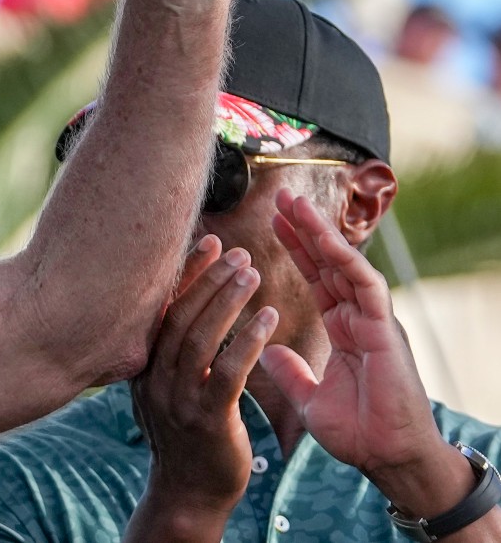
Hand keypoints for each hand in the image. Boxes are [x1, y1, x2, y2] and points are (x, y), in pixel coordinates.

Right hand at [129, 236, 274, 534]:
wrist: (189, 493)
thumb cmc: (188, 434)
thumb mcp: (170, 387)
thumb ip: (174, 351)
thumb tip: (185, 305)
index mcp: (143, 365)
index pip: (162, 308)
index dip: (186, 273)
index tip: (209, 240)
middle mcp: (153, 377)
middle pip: (178, 316)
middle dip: (208, 279)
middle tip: (239, 250)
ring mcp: (177, 399)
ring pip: (199, 338)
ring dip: (227, 301)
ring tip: (253, 273)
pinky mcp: (207, 420)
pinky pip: (227, 372)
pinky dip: (247, 341)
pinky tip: (268, 318)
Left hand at [259, 192, 460, 513]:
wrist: (387, 458)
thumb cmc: (358, 432)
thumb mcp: (309, 397)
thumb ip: (290, 371)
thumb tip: (266, 349)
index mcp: (344, 329)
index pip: (317, 278)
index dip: (296, 249)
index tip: (273, 222)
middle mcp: (359, 318)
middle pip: (330, 262)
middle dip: (306, 228)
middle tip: (280, 195)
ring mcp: (374, 321)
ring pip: (346, 265)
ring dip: (321, 233)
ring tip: (296, 204)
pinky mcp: (385, 330)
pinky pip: (365, 286)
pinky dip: (346, 261)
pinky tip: (325, 240)